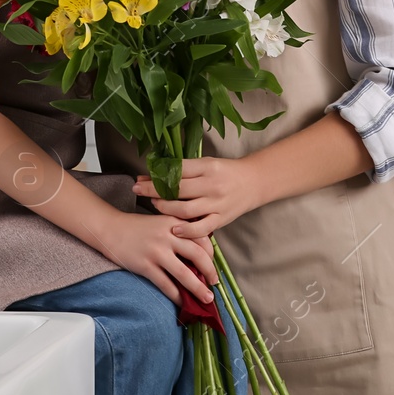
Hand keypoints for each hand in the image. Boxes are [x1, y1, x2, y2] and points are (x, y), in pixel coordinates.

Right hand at [96, 211, 218, 306]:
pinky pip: (166, 284)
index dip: (211, 254)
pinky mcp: (146, 265)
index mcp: (175, 223)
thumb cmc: (137, 227)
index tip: (213, 264)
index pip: (202, 238)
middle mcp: (169, 236)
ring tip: (206, 298)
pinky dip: (176, 295)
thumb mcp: (162, 221)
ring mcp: (157, 251)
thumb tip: (198, 254)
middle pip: (198, 256)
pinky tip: (182, 302)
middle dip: (210, 272)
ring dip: (198, 289)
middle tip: (214, 283)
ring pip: (185, 274)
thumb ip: (179, 231)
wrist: (110, 229)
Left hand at [134, 157, 262, 239]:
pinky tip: (174, 230)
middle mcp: (212, 185)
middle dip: (154, 190)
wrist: (254, 182)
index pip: (177, 170)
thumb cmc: (226, 171)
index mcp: (208, 167)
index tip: (140, 178)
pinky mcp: (222, 219)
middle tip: (138, 190)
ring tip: (155, 205)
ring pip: (186, 210)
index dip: (156, 175)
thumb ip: (184, 169)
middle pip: (177, 189)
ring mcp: (217, 204)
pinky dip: (186, 231)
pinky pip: (201, 228)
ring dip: (166, 208)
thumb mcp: (207, 163)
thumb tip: (155, 171)